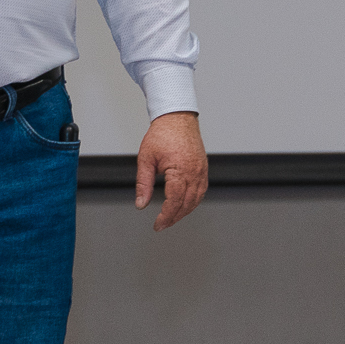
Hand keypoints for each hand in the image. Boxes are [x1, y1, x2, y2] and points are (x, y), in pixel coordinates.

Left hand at [136, 110, 208, 229]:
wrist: (177, 118)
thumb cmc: (162, 134)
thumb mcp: (145, 159)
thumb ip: (143, 184)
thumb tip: (140, 204)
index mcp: (180, 169)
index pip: (175, 200)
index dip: (166, 216)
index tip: (158, 224)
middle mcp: (194, 172)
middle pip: (187, 203)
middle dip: (174, 217)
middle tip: (162, 225)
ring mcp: (201, 170)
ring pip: (197, 199)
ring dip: (185, 211)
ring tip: (172, 218)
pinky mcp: (203, 168)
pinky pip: (202, 190)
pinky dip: (194, 201)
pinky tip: (185, 205)